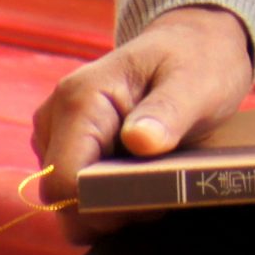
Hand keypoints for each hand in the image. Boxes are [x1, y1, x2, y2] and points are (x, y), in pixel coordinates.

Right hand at [31, 3, 254, 241]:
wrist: (194, 44)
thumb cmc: (198, 60)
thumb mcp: (198, 82)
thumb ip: (169, 110)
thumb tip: (139, 141)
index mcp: (80, 99)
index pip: (66, 181)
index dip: (103, 205)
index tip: (151, 203)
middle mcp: (55, 118)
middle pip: (61, 198)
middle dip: (109, 210)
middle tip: (161, 196)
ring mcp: (55, 134)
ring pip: (67, 201)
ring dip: (110, 206)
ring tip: (157, 182)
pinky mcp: (65, 149)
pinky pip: (76, 192)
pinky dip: (108, 199)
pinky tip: (143, 181)